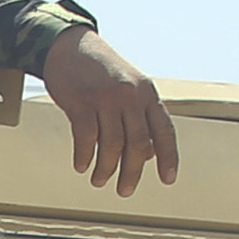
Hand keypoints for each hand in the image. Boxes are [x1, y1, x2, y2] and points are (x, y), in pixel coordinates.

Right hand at [40, 31, 180, 193]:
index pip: (165, 130)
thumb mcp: (130, 89)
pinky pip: (85, 137)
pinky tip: (82, 165)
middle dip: (132, 172)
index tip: (168, 180)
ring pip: (112, 144)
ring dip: (106, 169)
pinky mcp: (80, 102)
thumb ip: (141, 118)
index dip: (169, 157)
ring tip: (99, 180)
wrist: (69, 46)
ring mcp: (106, 99)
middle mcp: (130, 96)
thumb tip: (150, 153)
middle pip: (138, 143)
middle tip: (124, 191)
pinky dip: (84, 156)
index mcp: (147, 94)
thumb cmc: (100, 72)